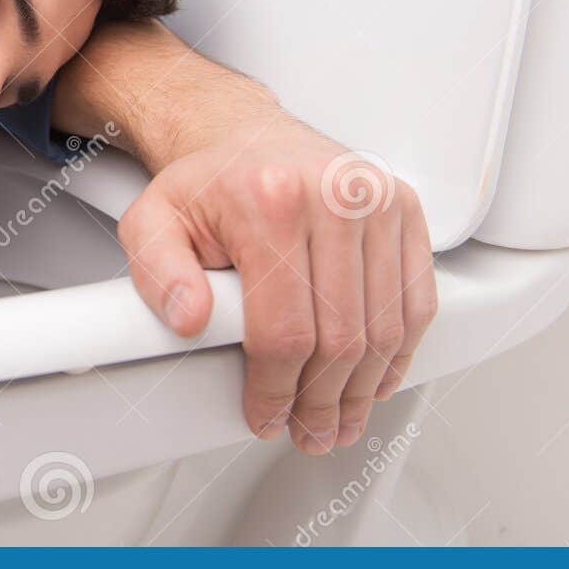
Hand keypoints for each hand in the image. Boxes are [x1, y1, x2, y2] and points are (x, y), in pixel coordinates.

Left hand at [116, 118, 435, 453]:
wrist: (245, 135)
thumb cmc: (207, 184)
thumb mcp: (152, 221)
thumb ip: (157, 272)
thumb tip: (187, 318)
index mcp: (269, 200)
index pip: (284, 329)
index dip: (276, 390)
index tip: (266, 417)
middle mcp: (333, 197)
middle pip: (341, 337)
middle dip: (322, 402)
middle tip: (309, 432)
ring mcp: (377, 201)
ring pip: (384, 327)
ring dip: (364, 389)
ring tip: (342, 419)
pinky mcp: (405, 208)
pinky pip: (416, 299)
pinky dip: (400, 351)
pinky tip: (377, 378)